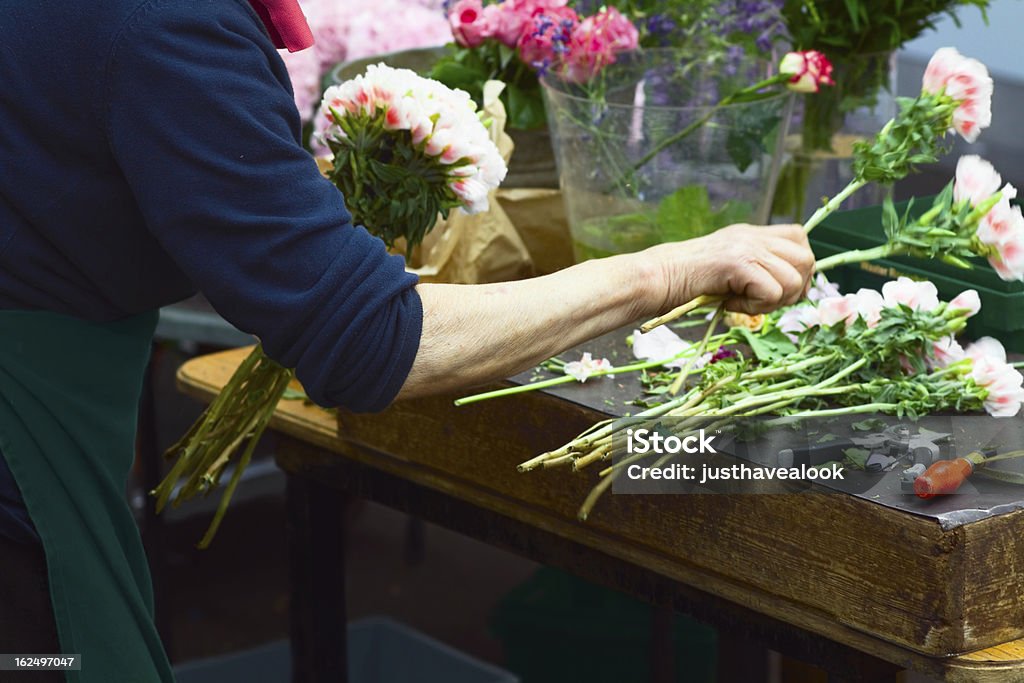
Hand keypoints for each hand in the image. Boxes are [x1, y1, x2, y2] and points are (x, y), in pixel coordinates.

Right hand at [647, 224, 815, 314]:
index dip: (799, 267)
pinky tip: (731, 304)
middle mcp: (752, 235)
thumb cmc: (686, 281)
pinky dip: (755, 308)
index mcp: (751, 233)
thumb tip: (791, 289)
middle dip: (793, 289)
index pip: (799, 237)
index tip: (779, 288)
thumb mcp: (729, 269)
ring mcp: (746, 247)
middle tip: (762, 301)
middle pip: (806, 259)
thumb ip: (757, 269)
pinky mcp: (739, 263)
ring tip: (742, 303)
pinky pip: (772, 292)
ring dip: (772, 302)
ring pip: (793, 280)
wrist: (658, 277)